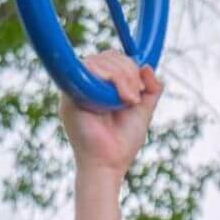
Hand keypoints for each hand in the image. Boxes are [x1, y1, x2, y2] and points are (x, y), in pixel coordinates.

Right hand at [59, 55, 162, 173]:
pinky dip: (110, 79)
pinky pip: (86, 72)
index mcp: (100, 86)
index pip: (112, 59)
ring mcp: (75, 89)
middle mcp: (85, 85)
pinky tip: (121, 98)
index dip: (130, 66)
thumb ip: (150, 88)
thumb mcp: (143, 110)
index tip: (141, 90)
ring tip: (130, 100)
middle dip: (129, 71)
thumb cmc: (123, 141)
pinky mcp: (69, 96)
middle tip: (135, 97)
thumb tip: (146, 65)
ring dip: (123, 76)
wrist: (109, 163)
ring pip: (98, 61)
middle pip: (107, 56)